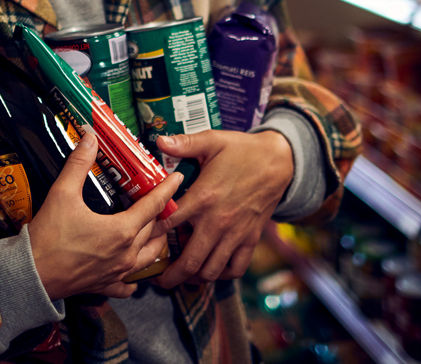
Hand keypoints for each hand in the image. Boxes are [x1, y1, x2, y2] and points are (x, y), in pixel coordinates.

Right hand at [27, 131, 182, 299]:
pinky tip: (132, 267)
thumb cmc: (48, 237)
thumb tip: (89, 138)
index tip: (177, 178)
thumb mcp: (63, 193)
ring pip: (149, 257)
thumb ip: (79, 164)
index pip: (153, 205)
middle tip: (159, 198)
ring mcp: (119, 272)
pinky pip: (130, 283)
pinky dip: (135, 275)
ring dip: (155, 241)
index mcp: (122, 230)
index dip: (166, 189)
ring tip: (154, 229)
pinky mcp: (107, 286)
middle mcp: (126, 253)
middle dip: (159, 212)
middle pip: (153, 229)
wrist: (31, 275)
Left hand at [153, 129, 293, 287]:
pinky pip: (236, 268)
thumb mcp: (212, 141)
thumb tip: (160, 140)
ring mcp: (235, 234)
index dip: (152, 234)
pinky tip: (211, 268)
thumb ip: (185, 144)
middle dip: (171, 276)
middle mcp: (217, 222)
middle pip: (190, 261)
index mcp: (203, 198)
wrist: (278, 161)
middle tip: (159, 280)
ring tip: (182, 277)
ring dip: (194, 278)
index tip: (142, 239)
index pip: (169, 224)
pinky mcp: (250, 239)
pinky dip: (222, 274)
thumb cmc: (242, 150)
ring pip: (211, 270)